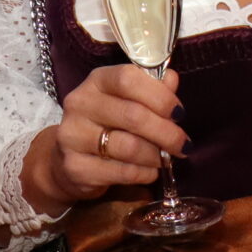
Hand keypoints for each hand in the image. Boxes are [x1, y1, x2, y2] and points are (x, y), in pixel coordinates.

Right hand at [21, 64, 188, 214]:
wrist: (69, 160)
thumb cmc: (107, 124)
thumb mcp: (127, 100)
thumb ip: (152, 90)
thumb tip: (172, 79)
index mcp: (96, 81)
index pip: (128, 78)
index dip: (159, 96)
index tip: (178, 113)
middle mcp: (80, 104)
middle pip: (133, 115)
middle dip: (166, 133)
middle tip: (183, 144)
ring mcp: (73, 136)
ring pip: (129, 147)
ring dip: (155, 155)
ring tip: (164, 158)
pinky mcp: (75, 167)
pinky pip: (122, 172)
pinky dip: (144, 173)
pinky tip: (150, 172)